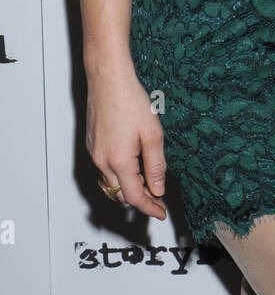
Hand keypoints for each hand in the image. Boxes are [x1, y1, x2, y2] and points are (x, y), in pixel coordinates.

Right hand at [86, 62, 167, 219]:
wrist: (109, 80)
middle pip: (121, 193)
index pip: (135, 196)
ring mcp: (94, 153)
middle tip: (159, 199)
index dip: (150, 208)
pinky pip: (105, 169)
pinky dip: (120, 175)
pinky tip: (134, 167)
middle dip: (141, 199)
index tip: (161, 213)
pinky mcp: (92, 145)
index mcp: (118, 161)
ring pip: (112, 183)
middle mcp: (102, 161)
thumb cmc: (131, 101)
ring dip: (129, 187)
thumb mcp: (152, 134)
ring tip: (150, 184)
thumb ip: (156, 165)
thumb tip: (158, 188)